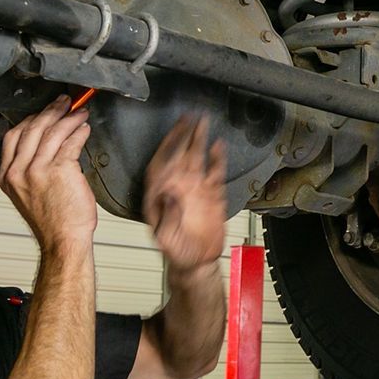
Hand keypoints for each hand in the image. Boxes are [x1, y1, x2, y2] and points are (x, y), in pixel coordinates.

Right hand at [0, 96, 96, 251]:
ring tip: (79, 113)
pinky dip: (79, 132)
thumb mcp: (27, 194)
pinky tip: (84, 129)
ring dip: (69, 118)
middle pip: (33, 128)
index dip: (30, 119)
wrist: (63, 240)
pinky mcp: (60, 170)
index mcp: (8, 177)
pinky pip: (70, 142)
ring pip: (53, 132)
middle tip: (64, 103)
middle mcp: (19, 172)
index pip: (14, 136)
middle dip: (51, 111)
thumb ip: (28, 170)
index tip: (44, 112)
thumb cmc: (52, 221)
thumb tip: (43, 143)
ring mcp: (38, 170)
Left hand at [143, 115, 226, 275]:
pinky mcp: (211, 195)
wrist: (196, 262)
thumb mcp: (166, 239)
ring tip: (203, 122)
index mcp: (160, 194)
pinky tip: (218, 146)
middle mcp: (176, 187)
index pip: (160, 163)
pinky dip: (217, 159)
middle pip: (179, 154)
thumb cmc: (176, 253)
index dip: (165, 146)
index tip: (171, 132)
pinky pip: (215, 172)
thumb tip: (169, 193)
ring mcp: (194, 189)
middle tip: (189, 116)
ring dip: (198, 140)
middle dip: (183, 134)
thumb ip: (166, 216)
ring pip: (196, 158)